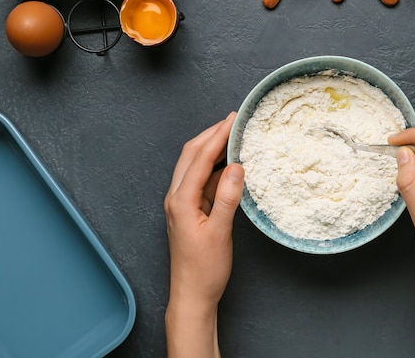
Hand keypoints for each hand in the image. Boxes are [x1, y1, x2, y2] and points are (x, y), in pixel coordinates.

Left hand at [164, 112, 243, 357]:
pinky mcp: (190, 211)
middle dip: (211, 134)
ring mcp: (182, 204)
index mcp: (180, 200)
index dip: (217, 135)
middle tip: (233, 120)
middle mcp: (177, 197)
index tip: (234, 119)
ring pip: (195, 166)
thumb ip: (228, 198)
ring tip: (234, 137)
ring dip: (212, 149)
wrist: (192, 295)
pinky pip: (202, 181)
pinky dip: (215, 168)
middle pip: (191, 155)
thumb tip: (237, 166)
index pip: (200, 158)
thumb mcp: (220, 233)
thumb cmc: (204, 269)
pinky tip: (231, 166)